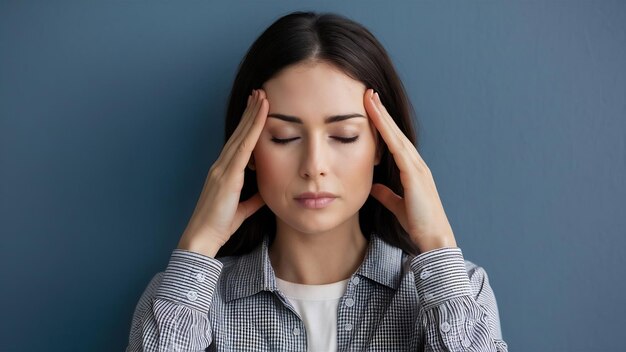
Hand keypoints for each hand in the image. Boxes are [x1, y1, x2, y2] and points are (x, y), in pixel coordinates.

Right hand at [177, 89, 268, 256]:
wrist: (203, 238)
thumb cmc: (219, 226)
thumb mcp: (243, 209)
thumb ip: (253, 199)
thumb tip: (265, 192)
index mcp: (224, 173)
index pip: (239, 143)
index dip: (247, 125)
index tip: (256, 108)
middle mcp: (221, 166)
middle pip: (238, 133)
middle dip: (249, 112)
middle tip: (259, 93)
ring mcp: (223, 169)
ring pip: (241, 135)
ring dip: (252, 115)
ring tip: (261, 96)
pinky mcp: (227, 175)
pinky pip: (243, 148)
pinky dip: (253, 130)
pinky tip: (261, 116)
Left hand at [363, 89, 456, 252]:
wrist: (433, 239)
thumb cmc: (418, 223)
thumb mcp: (397, 206)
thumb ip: (387, 195)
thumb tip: (375, 187)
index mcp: (412, 170)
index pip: (394, 141)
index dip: (382, 124)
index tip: (370, 108)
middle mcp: (416, 165)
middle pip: (395, 132)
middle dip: (382, 112)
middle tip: (369, 93)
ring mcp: (417, 168)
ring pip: (396, 135)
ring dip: (383, 116)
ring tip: (370, 99)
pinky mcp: (414, 175)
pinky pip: (398, 148)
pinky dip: (387, 132)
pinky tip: (377, 120)